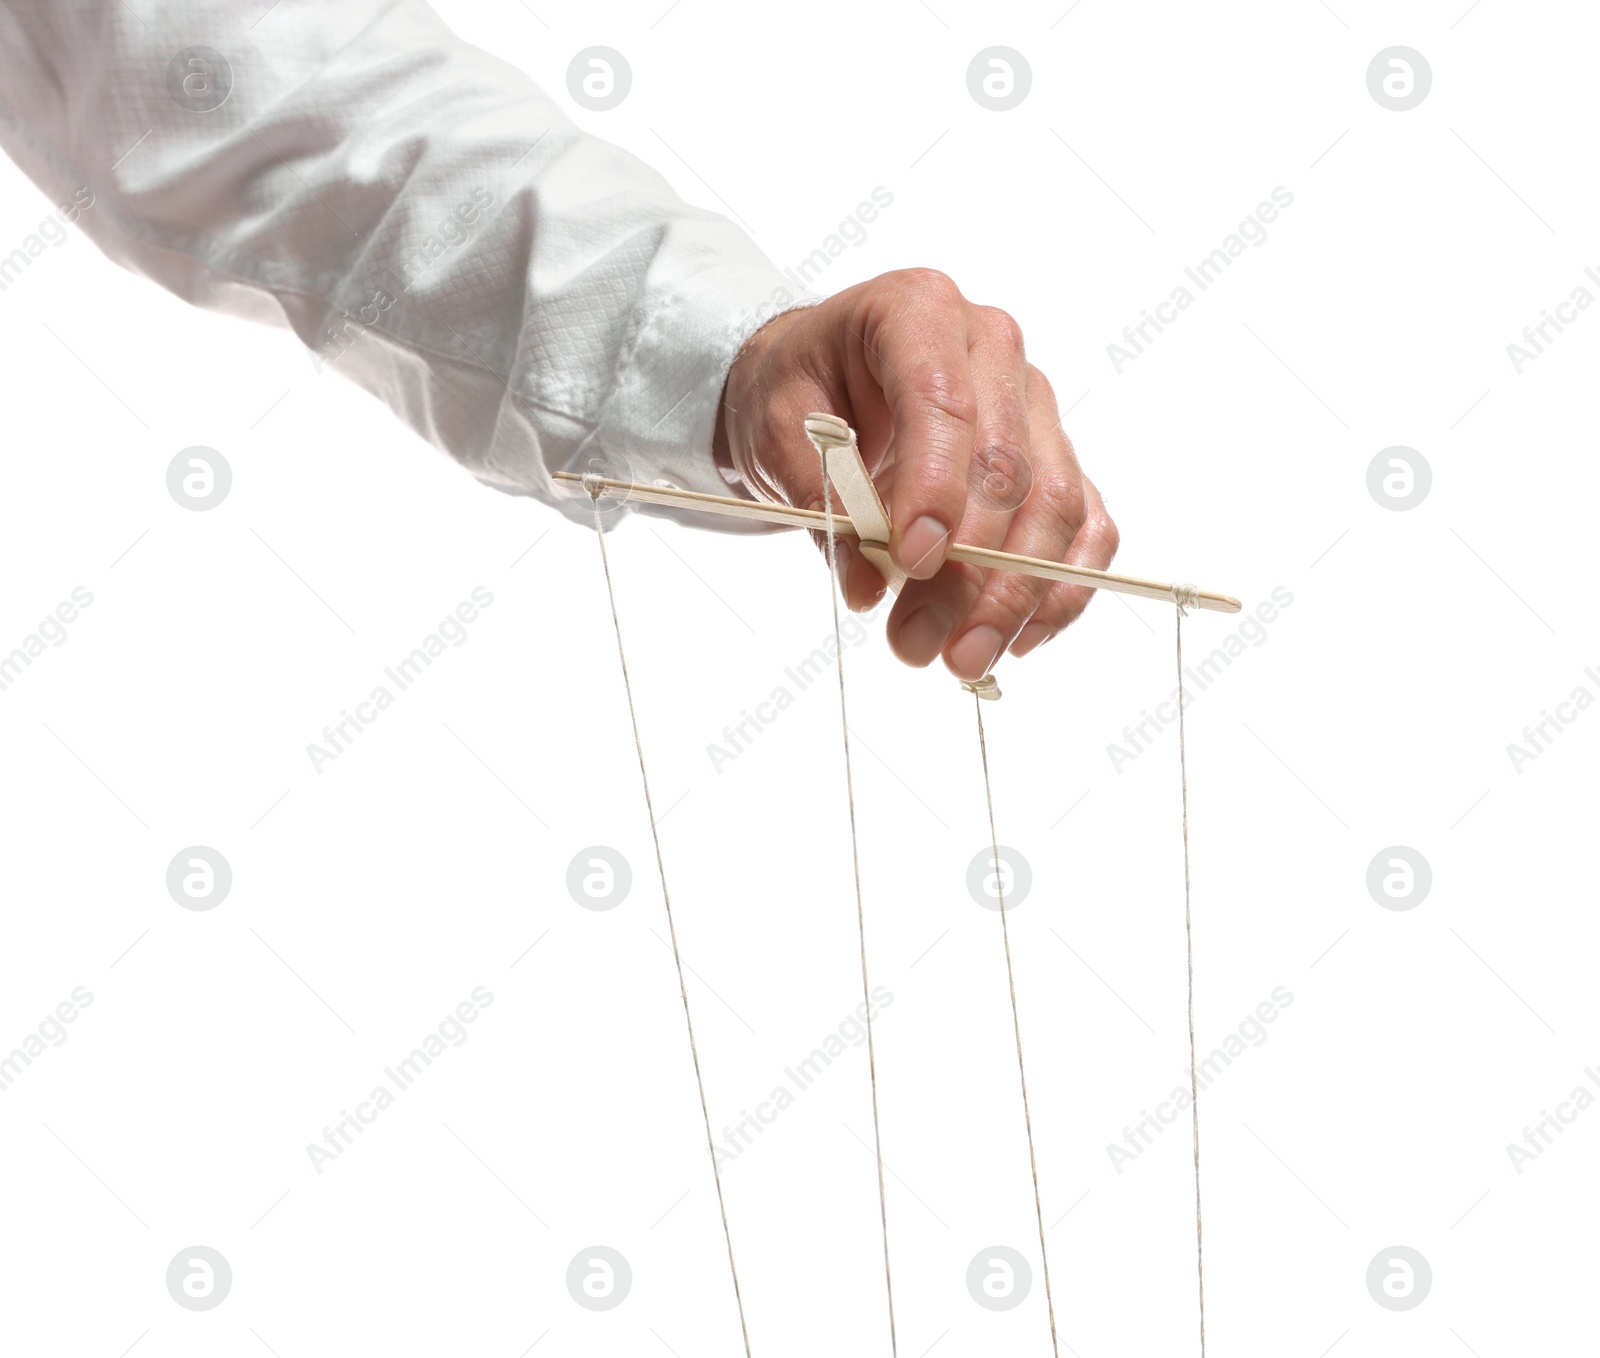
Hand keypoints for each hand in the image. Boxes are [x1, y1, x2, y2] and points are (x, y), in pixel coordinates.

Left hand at [714, 269, 1119, 679]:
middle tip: (916, 644)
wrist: (823, 387)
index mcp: (919, 312)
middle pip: (1007, 466)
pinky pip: (1086, 525)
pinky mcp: (1058, 457)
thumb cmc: (801, 396)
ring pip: (1056, 504)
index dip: (935, 487)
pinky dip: (1061, 590)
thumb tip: (867, 587)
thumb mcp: (779, 433)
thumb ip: (822, 502)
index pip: (944, 402)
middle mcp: (994, 348)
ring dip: (1016, 595)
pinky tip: (1018, 641)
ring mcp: (1037, 404)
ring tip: (960, 660)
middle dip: (968, 567)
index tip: (913, 561)